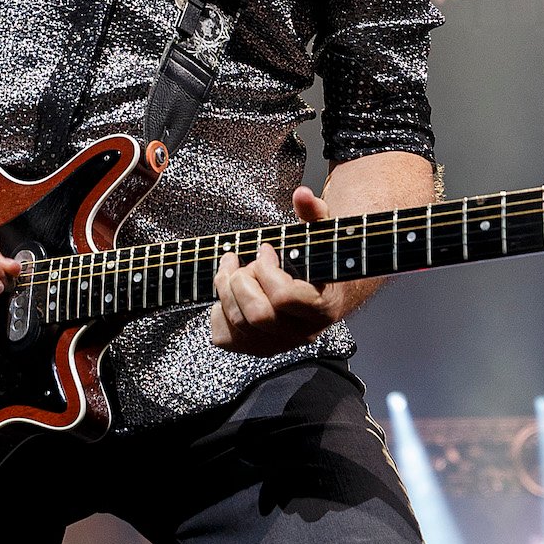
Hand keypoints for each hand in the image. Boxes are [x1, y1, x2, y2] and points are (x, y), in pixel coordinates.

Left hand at [209, 185, 349, 355]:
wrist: (325, 295)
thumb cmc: (319, 263)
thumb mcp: (321, 235)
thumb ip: (314, 213)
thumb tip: (302, 195)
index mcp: (322, 307)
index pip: (284, 297)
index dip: (267, 270)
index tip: (266, 250)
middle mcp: (301, 333)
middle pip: (257, 315)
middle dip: (242, 280)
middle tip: (245, 260)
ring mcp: (278, 344)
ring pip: (238, 324)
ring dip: (226, 289)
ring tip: (231, 267)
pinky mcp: (256, 348)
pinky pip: (224, 338)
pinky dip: (218, 312)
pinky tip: (230, 293)